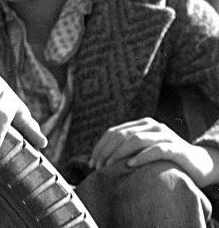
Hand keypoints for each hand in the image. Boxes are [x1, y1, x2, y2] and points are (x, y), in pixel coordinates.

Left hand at [90, 117, 218, 186]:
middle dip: (106, 151)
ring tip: (110, 166)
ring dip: (119, 153)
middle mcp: (153, 126)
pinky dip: (141, 157)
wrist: (200, 164)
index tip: (92, 162)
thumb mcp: (144, 151)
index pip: (114, 132)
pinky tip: (130, 165)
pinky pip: (156, 150)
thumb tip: (99, 159)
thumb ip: (127, 149)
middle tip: (98, 167)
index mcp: (142, 124)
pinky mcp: (177, 149)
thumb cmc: (166, 159)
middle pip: (122, 135)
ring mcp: (166, 136)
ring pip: (136, 139)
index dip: (100, 146)